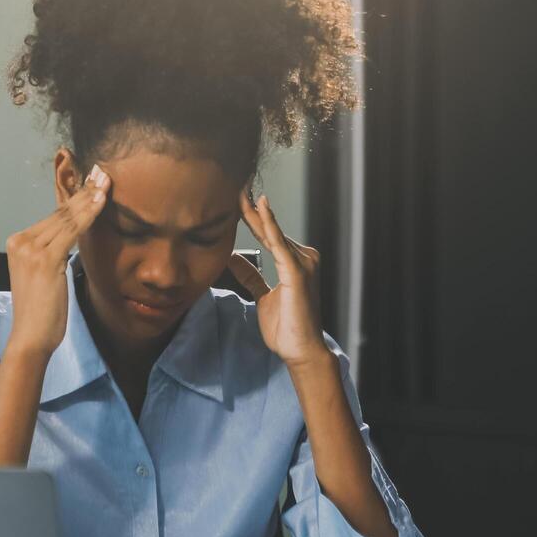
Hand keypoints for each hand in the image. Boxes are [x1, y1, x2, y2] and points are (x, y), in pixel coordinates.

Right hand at [4, 164, 110, 356]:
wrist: (31, 337)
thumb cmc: (42, 312)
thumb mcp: (45, 276)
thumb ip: (53, 254)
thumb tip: (71, 239)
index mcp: (18, 243)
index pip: (54, 217)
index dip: (75, 199)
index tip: (93, 183)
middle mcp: (21, 241)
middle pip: (60, 213)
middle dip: (84, 191)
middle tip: (103, 172)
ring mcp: (30, 249)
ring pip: (67, 218)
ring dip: (89, 198)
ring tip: (106, 182)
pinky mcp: (44, 259)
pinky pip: (72, 231)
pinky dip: (89, 213)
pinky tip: (102, 201)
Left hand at [231, 191, 330, 367]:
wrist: (300, 350)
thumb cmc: (286, 326)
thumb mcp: (262, 296)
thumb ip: (251, 275)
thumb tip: (234, 257)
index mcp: (295, 262)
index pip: (268, 235)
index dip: (250, 218)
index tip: (234, 200)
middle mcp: (303, 257)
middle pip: (269, 230)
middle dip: (250, 209)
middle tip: (235, 185)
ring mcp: (302, 263)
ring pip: (272, 233)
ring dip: (254, 212)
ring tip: (238, 191)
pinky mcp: (297, 271)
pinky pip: (278, 243)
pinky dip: (269, 224)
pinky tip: (260, 206)